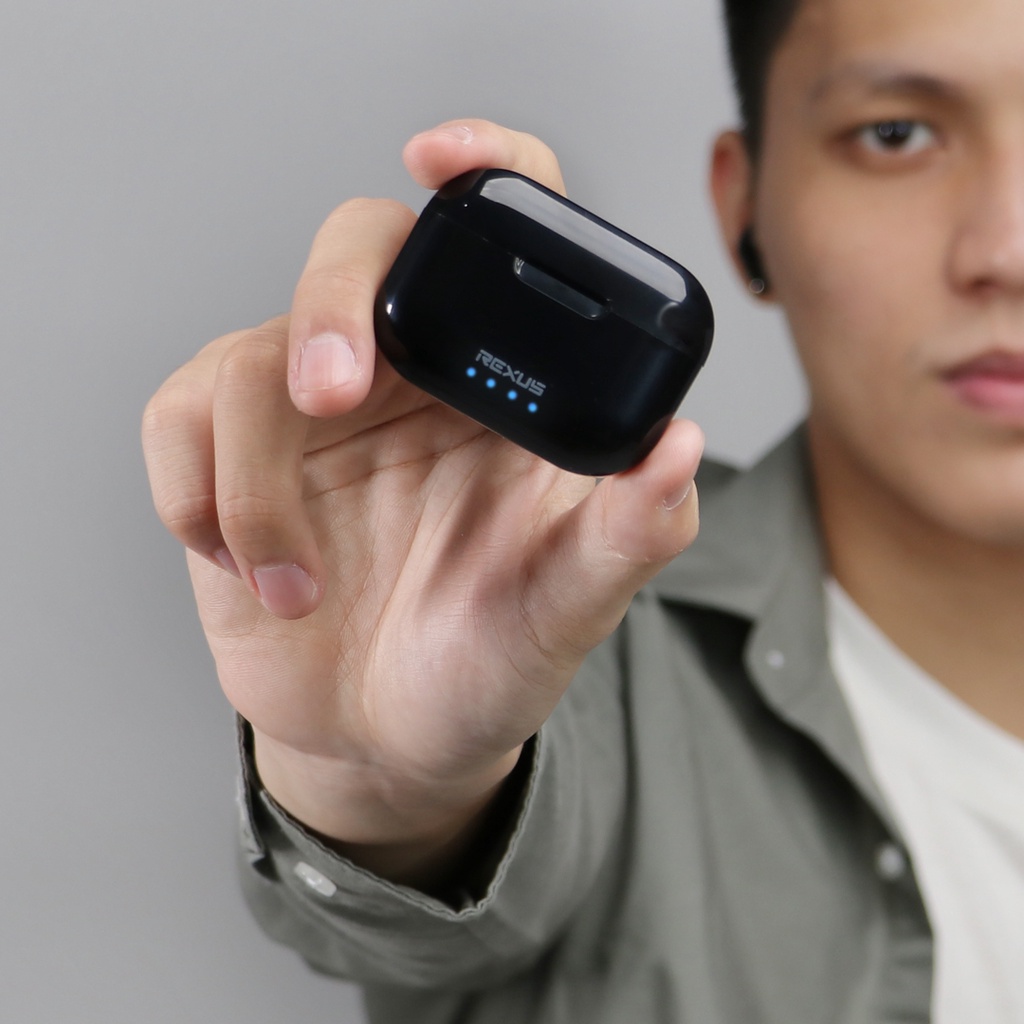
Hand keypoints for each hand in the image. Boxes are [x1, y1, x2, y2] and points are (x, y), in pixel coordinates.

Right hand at [142, 120, 702, 874]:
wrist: (392, 743)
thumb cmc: (490, 664)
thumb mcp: (569, 610)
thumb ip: (628, 533)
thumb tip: (678, 447)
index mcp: (504, 387)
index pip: (494, 234)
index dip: (476, 170)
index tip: (442, 160)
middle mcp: (411, 378)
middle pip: (358, 250)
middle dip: (332, 307)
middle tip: (335, 391)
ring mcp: (315, 415)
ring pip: (255, 356)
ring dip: (259, 474)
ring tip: (297, 579)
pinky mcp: (232, 458)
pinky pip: (183, 417)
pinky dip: (198, 492)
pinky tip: (248, 564)